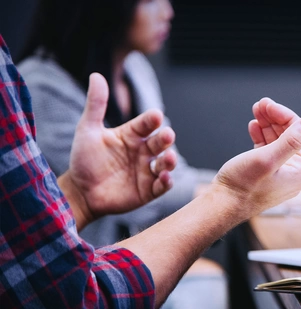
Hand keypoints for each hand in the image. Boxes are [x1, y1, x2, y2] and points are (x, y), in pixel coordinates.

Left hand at [58, 73, 176, 228]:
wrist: (80, 192)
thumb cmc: (84, 159)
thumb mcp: (87, 130)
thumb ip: (96, 104)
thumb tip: (96, 75)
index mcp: (132, 135)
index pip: (146, 124)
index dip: (151, 120)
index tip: (155, 115)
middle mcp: (143, 151)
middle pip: (160, 142)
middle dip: (165, 138)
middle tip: (167, 135)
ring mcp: (147, 171)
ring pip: (165, 163)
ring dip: (170, 160)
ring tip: (169, 158)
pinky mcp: (148, 190)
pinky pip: (162, 185)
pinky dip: (166, 182)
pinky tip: (164, 178)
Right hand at [212, 98, 300, 215]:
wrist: (222, 206)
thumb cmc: (242, 186)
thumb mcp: (267, 159)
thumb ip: (291, 140)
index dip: (285, 116)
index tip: (268, 104)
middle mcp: (294, 174)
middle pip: (290, 136)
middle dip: (275, 118)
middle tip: (260, 104)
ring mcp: (280, 174)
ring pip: (278, 141)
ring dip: (268, 124)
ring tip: (256, 111)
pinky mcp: (266, 174)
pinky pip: (269, 150)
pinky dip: (262, 136)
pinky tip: (254, 127)